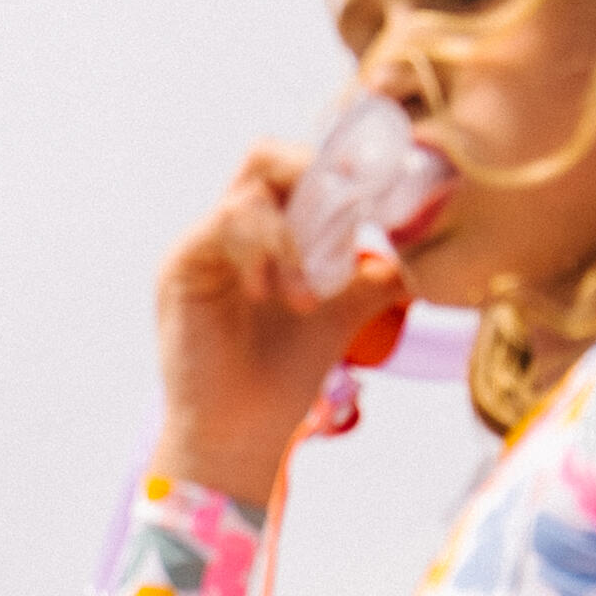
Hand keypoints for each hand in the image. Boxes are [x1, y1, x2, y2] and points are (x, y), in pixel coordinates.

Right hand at [153, 146, 411, 513]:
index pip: (293, 170)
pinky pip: (225, 223)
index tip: (374, 190)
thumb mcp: (337, 321)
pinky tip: (276, 293)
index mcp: (264, 233)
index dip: (333, 169)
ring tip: (306, 296)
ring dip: (293, 237)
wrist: (240, 437)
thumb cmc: (279, 382)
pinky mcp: (181, 264)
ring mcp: (202, 244)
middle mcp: (229, 230)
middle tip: (347, 214)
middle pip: (266, 158)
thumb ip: (369, 286)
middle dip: (312, 177)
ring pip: (252, 191)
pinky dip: (262, 248)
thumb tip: (414, 268)